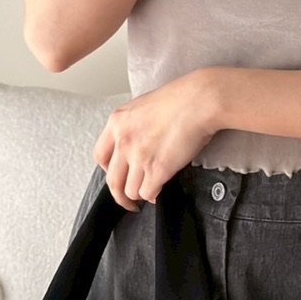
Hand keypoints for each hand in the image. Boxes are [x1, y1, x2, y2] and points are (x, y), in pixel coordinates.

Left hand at [93, 71, 217, 209]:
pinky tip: (159, 193)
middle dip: (119, 195)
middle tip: (128, 200)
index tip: (116, 175)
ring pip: (130, 190)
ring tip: (148, 194)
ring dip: (139, 195)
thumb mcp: (144, 106)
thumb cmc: (181, 98)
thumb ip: (134, 126)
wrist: (200, 101)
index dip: (108, 171)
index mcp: (117, 122)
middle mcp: (123, 140)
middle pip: (112, 180)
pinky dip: (153, 197)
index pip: (100, 155)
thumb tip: (138, 144)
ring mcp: (139, 156)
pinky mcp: (157, 169)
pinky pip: (148, 193)